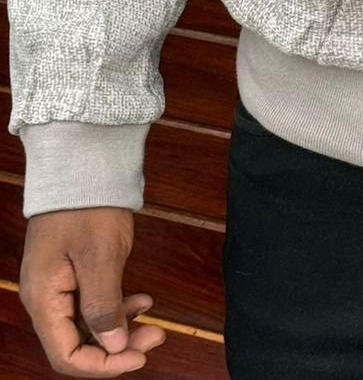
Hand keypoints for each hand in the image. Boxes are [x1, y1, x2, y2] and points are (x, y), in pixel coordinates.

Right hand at [19, 207, 166, 374]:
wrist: (84, 165)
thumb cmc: (88, 206)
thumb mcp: (101, 257)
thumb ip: (103, 305)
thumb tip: (112, 346)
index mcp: (44, 299)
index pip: (66, 354)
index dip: (102, 364)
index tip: (138, 356)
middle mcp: (46, 298)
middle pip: (78, 342)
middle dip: (117, 346)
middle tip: (156, 336)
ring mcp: (59, 285)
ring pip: (89, 324)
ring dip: (121, 327)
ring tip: (154, 321)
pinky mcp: (74, 272)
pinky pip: (93, 303)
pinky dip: (118, 306)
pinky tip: (142, 300)